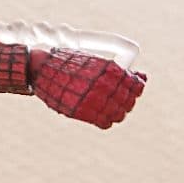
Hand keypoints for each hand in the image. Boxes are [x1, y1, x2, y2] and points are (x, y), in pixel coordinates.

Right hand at [30, 48, 145, 128]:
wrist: (41, 67)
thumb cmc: (69, 61)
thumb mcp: (95, 60)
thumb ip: (118, 70)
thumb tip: (142, 76)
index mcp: (109, 70)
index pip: (136, 85)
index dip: (136, 87)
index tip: (131, 86)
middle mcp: (103, 85)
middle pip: (129, 101)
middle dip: (126, 99)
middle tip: (117, 96)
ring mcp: (92, 99)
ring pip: (119, 113)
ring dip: (117, 111)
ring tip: (108, 105)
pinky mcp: (82, 111)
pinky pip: (104, 122)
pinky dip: (106, 120)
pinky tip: (102, 114)